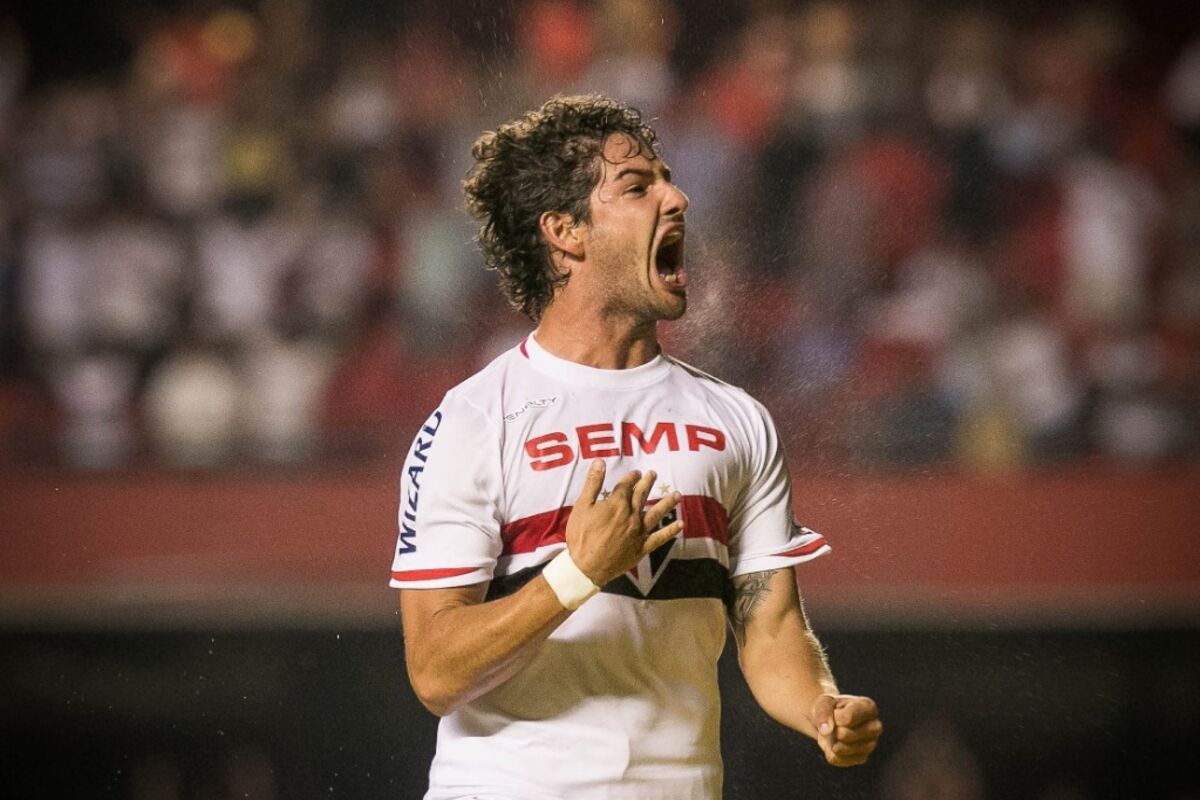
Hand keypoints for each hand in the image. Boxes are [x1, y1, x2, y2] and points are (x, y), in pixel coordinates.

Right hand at [564, 460, 682, 585]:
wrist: (586, 567)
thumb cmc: (581, 536)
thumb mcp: (582, 506)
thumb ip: (593, 483)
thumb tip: (600, 461)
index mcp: (617, 504)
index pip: (627, 485)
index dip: (631, 477)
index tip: (636, 472)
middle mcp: (631, 515)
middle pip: (642, 495)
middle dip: (648, 483)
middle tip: (654, 474)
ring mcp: (638, 532)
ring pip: (656, 514)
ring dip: (667, 503)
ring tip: (677, 495)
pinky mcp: (641, 548)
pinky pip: (659, 538)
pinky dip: (670, 531)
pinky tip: (680, 525)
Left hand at [810, 694, 882, 766]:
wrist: (830, 720)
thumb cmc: (830, 708)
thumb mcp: (823, 702)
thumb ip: (823, 712)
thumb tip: (826, 731)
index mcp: (869, 707)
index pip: (848, 718)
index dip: (834, 716)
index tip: (836, 712)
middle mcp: (875, 726)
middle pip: (845, 735)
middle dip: (833, 730)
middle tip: (836, 724)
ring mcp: (871, 744)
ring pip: (841, 749)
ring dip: (831, 741)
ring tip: (835, 733)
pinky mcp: (862, 758)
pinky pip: (837, 759)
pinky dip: (830, 751)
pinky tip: (835, 743)